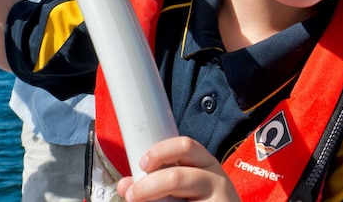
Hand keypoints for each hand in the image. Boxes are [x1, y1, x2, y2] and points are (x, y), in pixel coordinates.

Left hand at [116, 137, 240, 201]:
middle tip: (132, 194)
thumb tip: (123, 185)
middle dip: (148, 185)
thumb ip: (154, 183)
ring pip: (179, 188)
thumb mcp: (184, 186)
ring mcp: (219, 198)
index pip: (185, 146)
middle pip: (177, 177)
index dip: (161, 152)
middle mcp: (215, 178)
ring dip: (153, 199)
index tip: (142, 163)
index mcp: (205, 162)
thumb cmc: (203, 198)